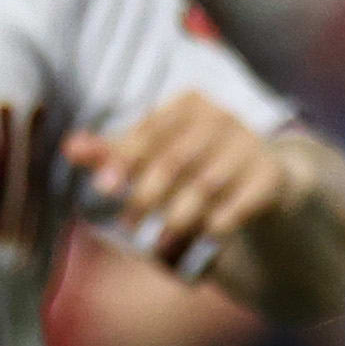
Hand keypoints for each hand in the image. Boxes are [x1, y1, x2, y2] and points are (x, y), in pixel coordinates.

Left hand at [62, 95, 293, 280]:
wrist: (266, 182)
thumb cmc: (194, 164)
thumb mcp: (153, 155)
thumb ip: (112, 153)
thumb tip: (70, 147)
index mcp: (188, 104)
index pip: (149, 131)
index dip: (123, 160)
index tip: (103, 189)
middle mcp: (222, 117)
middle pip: (174, 160)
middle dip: (147, 195)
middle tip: (129, 224)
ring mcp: (252, 144)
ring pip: (205, 186)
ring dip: (179, 217)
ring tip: (160, 241)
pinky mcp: (274, 176)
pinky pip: (242, 203)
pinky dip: (219, 223)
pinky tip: (204, 237)